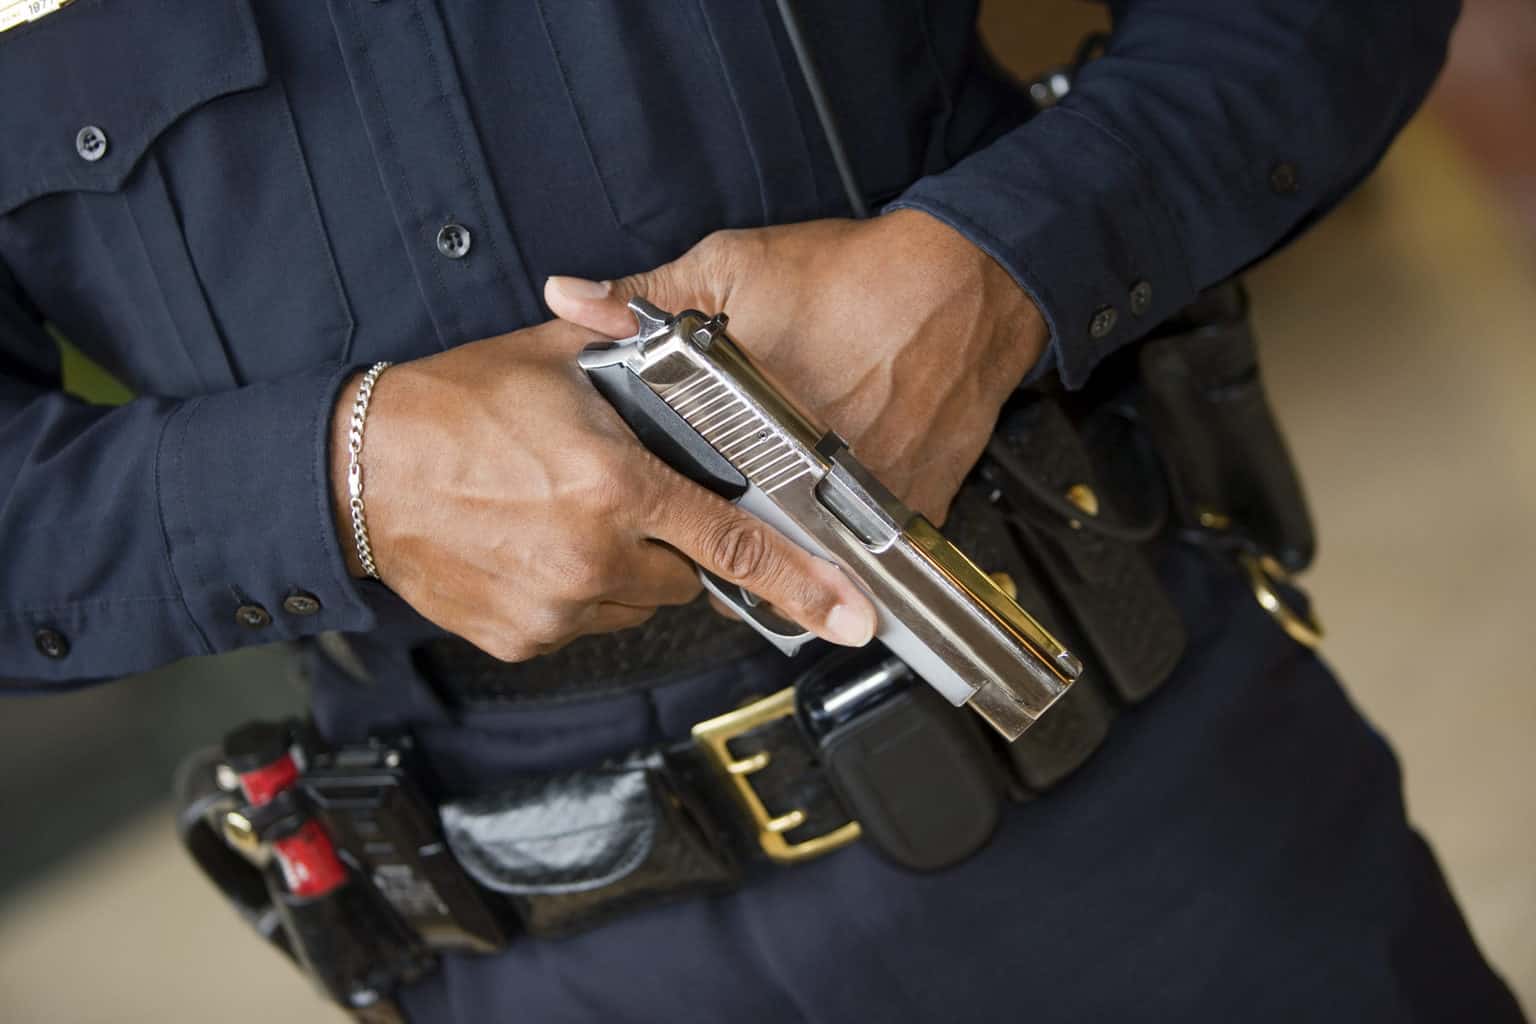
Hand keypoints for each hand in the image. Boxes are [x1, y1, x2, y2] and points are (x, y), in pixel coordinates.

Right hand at [328, 320, 876, 661]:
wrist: (357, 471)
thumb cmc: (448, 411)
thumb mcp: (550, 362)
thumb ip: (628, 351)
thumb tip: (672, 329)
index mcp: (616, 487)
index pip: (732, 545)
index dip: (802, 583)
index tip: (848, 613)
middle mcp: (595, 556)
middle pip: (685, 576)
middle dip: (673, 543)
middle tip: (621, 498)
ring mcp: (558, 606)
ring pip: (636, 602)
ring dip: (624, 569)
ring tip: (566, 518)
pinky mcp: (525, 638)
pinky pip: (583, 623)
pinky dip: (576, 594)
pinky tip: (535, 548)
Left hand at [544, 210, 1047, 523]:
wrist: (967, 282)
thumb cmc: (857, 275)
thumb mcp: (734, 267)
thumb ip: (645, 294)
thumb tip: (566, 299)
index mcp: (754, 427)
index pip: (695, 517)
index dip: (671, 533)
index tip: (658, 533)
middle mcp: (811, 475)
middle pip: (755, 552)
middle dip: (729, 552)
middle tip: (712, 537)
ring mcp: (868, 497)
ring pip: (812, 563)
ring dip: (789, 553)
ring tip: (771, 533)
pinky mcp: (919, 502)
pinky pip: (874, 551)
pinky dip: (851, 544)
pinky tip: (835, 521)